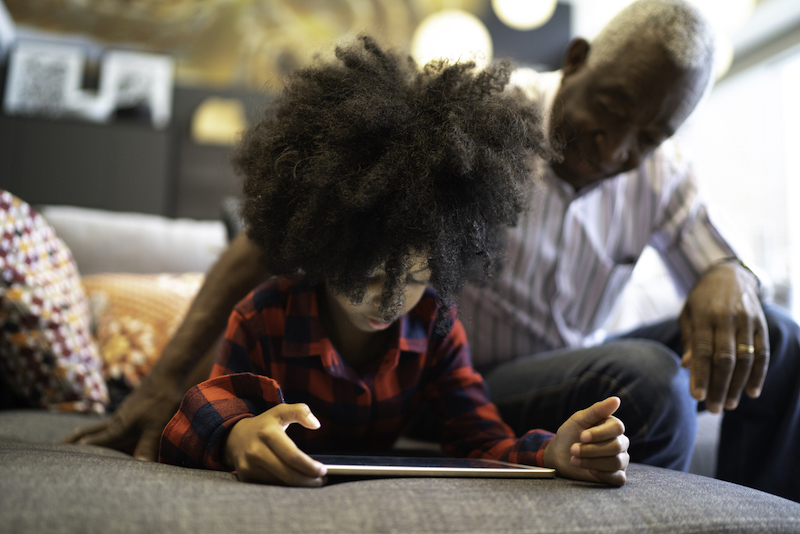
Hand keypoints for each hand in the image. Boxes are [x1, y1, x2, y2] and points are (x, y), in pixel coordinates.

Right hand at [63, 370, 185, 460]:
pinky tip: (109, 429)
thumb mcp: (156, 426)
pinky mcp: (132, 409)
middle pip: (89, 432)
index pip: (94, 443)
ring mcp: (124, 413)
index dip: (80, 453)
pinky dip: (102, 428)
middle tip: (56, 448)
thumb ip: (147, 447)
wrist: (167, 374)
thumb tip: (140, 468)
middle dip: (73, 441)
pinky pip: (112, 422)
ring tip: (76, 441)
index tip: (62, 461)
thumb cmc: (161, 400)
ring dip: (86, 434)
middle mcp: (116, 421)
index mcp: (119, 428)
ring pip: (99, 426)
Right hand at [224, 403, 326, 486]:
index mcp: (267, 433)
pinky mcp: (245, 477)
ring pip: (279, 483)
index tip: (322, 470)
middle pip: (287, 474)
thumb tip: (316, 424)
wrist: (235, 437)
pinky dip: (284, 487)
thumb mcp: (281, 411)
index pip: (293, 456)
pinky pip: (270, 486)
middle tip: (320, 481)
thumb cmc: (264, 425)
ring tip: (311, 481)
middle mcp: (255, 450)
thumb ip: (300, 411)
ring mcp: (248, 465)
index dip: (309, 466)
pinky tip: (294, 483)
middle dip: (308, 480)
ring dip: (298, 485)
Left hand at [543, 397, 628, 486]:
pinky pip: (619, 478)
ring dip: (592, 461)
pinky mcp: (616, 476)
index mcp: (613, 426)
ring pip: (616, 462)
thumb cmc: (570, 434)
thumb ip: (597, 410)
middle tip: (573, 449)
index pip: (617, 428)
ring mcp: (621, 460)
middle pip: (616, 446)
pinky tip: (590, 471)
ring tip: (574, 460)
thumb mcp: (579, 419)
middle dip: (591, 449)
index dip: (599, 433)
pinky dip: (603, 475)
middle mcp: (621, 442)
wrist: (560, 455)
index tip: (581, 436)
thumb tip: (616, 399)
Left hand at [679, 261, 768, 412]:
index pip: (703, 351)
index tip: (698, 397)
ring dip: (738, 385)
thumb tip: (689, 367)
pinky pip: (762, 353)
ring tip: (729, 404)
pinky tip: (751, 392)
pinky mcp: (761, 325)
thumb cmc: (702, 299)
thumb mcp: (688, 314)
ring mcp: (747, 321)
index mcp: (704, 316)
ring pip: (746, 358)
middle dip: (720, 386)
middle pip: (725, 358)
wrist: (729, 274)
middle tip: (714, 408)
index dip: (701, 375)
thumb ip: (690, 340)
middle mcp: (727, 318)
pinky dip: (759, 374)